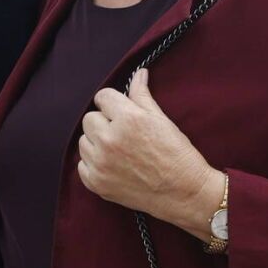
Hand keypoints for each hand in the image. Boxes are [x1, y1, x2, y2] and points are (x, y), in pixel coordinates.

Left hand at [78, 69, 221, 238]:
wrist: (184, 193)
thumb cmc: (177, 154)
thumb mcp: (162, 119)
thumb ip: (142, 95)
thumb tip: (138, 74)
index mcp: (128, 118)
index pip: (103, 97)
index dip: (113, 103)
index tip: (121, 111)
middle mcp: (110, 139)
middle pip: (90, 119)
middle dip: (104, 122)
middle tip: (123, 133)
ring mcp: (101, 163)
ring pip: (84, 141)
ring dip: (97, 143)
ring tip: (120, 151)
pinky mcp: (97, 183)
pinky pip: (83, 165)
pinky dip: (95, 165)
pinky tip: (114, 166)